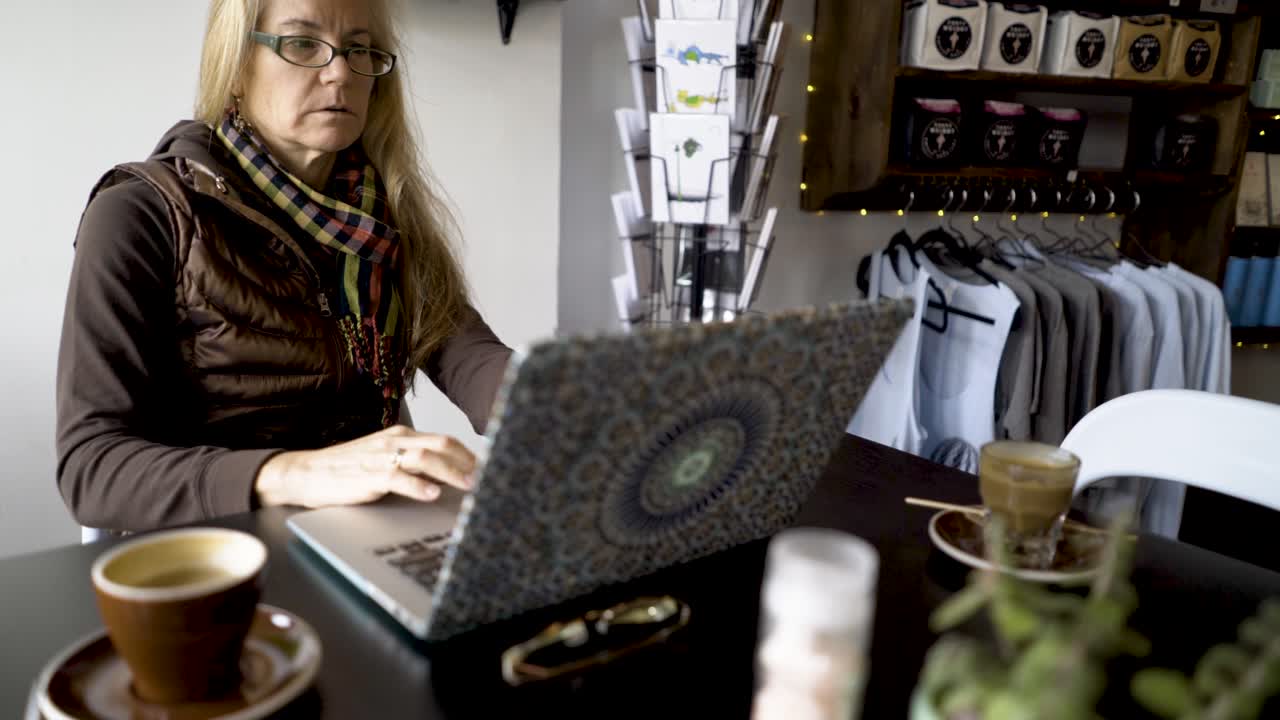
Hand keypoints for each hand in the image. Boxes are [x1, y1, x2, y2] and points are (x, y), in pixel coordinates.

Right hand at [254, 425, 476, 508]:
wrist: (307, 473)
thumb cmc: (348, 469)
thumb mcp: (384, 459)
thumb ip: (412, 463)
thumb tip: (446, 476)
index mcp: (401, 435)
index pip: (444, 440)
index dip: (469, 455)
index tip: (488, 468)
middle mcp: (395, 441)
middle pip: (442, 445)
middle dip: (468, 462)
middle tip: (487, 478)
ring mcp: (382, 456)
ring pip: (426, 458)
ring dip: (451, 472)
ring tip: (469, 486)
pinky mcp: (369, 475)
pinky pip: (398, 477)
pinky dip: (418, 486)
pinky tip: (432, 494)